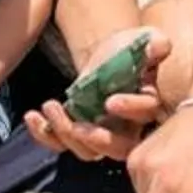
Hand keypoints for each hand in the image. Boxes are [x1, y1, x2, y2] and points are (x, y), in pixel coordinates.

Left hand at [22, 26, 164, 162]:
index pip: (146, 116)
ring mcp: (102, 134)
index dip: (131, 110)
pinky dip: (45, 135)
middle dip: (98, 140)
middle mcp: (129, 129)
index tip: (110, 101)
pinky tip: (33, 117)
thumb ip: (154, 44)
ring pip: (88, 151)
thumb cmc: (130, 49)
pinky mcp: (79, 133)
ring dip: (66, 133)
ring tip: (51, 106)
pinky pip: (62, 145)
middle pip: (119, 148)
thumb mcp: (144, 40)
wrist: (109, 55)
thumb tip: (159, 45)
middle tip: (77, 126)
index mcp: (148, 106)